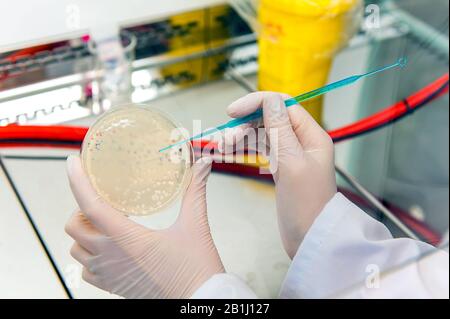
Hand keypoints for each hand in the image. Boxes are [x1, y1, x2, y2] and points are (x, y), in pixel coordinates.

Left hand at [65, 155, 223, 297]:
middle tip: (103, 201)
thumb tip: (203, 164)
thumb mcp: (195, 225)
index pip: (91, 206)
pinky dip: (89, 255)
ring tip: (107, 223)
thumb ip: (196, 191)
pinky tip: (109, 247)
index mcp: (128, 239)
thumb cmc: (196, 268)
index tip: (73, 163)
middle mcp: (111, 257)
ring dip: (84, 232)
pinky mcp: (113, 286)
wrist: (199, 301)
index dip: (78, 181)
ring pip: (76, 249)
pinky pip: (86, 270)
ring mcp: (109, 274)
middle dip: (82, 209)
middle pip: (74, 226)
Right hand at [220, 92, 336, 258]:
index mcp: (311, 136)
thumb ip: (280, 130)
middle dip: (246, 124)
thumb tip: (270, 100)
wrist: (309, 238)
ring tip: (222, 147)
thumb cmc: (306, 205)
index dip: (257, 103)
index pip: (283, 105)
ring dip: (242, 137)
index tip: (232, 111)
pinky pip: (260, 150)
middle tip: (226, 138)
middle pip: (270, 119)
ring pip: (262, 135)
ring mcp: (290, 155)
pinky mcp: (281, 168)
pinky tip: (230, 151)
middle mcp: (302, 141)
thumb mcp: (292, 163)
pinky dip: (245, 148)